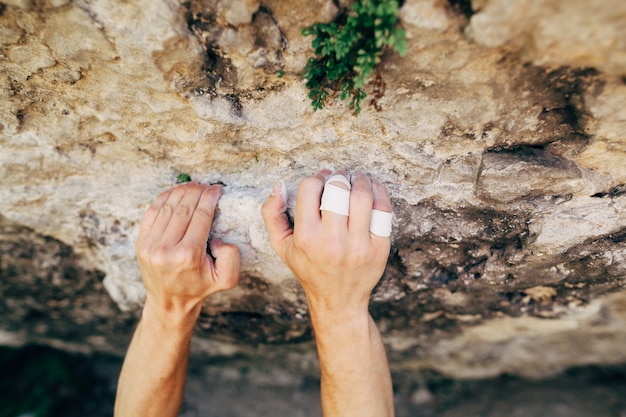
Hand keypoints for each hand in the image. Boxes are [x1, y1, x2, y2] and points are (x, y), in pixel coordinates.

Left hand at [135, 182, 239, 326]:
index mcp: (188, 255)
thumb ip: (231, 256)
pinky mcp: (141, 243)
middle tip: (207, 185)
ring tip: (193, 186)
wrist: (170, 302)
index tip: (217, 189)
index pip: (201, 215)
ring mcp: (150, 246)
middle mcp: (166, 249)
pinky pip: (152, 212)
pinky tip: (176, 192)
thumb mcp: (227, 278)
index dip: (210, 198)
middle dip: (197, 191)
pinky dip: (164, 198)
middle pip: (184, 207)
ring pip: (167, 207)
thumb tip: (217, 237)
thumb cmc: (200, 287)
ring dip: (181, 191)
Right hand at [261, 170, 391, 316]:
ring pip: (363, 195)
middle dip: (339, 175)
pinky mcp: (379, 247)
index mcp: (306, 237)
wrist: (338, 300)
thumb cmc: (308, 268)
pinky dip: (379, 192)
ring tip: (357, 179)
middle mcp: (332, 241)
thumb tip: (279, 184)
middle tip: (340, 177)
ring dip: (360, 179)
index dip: (317, 178)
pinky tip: (372, 189)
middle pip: (338, 188)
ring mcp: (358, 245)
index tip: (322, 180)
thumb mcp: (281, 246)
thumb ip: (272, 214)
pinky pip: (383, 210)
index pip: (310, 188)